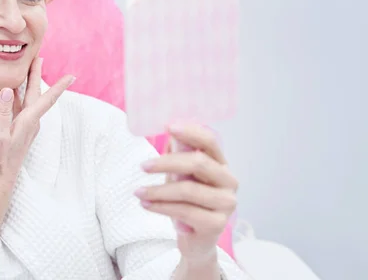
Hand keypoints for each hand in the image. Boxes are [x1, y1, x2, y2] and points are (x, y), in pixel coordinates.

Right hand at [0, 57, 74, 192]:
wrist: (0, 180)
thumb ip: (2, 112)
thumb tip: (7, 89)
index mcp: (28, 121)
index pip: (46, 99)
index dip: (59, 86)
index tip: (72, 75)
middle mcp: (31, 122)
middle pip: (36, 94)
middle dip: (37, 75)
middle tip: (39, 57)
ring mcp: (26, 126)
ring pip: (29, 99)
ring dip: (29, 83)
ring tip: (28, 68)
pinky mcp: (19, 130)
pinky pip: (22, 107)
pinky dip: (19, 95)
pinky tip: (13, 91)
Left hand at [135, 124, 237, 263]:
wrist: (195, 240)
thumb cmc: (188, 203)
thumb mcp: (182, 176)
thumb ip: (179, 156)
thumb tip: (168, 132)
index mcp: (221, 164)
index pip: (210, 141)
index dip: (191, 132)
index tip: (168, 126)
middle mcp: (229, 181)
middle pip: (198, 163)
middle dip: (167, 162)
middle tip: (143, 165)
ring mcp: (226, 203)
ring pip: (189, 190)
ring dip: (158, 190)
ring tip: (138, 192)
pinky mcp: (217, 223)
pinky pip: (185, 211)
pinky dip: (161, 207)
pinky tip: (146, 205)